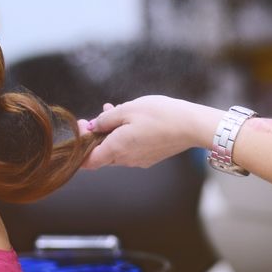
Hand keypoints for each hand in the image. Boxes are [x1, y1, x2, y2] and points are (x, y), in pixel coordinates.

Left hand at [81, 95, 220, 169]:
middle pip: (102, 153)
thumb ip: (105, 120)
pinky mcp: (151, 156)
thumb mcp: (126, 110)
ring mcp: (140, 159)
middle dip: (97, 133)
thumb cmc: (158, 115)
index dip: (80, 146)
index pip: (88, 162)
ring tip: (116, 110)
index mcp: (116, 149)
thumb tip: (91, 127)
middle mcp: (126, 159)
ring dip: (112, 131)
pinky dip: (125, 135)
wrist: (191, 125)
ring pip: (117, 148)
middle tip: (100, 114)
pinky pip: (131, 148)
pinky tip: (132, 118)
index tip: (82, 126)